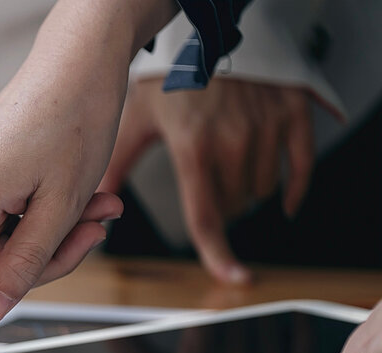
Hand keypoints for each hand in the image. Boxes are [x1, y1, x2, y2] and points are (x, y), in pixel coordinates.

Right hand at [0, 0, 171, 352]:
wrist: (78, 61)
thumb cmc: (77, 118)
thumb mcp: (66, 201)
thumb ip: (27, 262)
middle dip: (49, 256)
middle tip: (96, 227)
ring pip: (5, 242)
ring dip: (54, 233)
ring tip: (97, 201)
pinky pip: (5, 217)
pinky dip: (42, 213)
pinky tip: (75, 189)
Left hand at [99, 77, 315, 284]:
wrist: (206, 32)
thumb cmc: (168, 76)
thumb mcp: (135, 120)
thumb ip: (117, 167)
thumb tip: (92, 210)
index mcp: (193, 148)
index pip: (207, 216)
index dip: (218, 252)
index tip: (233, 277)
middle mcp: (235, 140)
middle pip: (233, 205)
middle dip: (217, 205)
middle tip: (201, 181)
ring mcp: (267, 127)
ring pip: (262, 190)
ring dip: (245, 192)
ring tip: (224, 166)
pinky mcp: (293, 113)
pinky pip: (301, 165)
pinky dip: (294, 188)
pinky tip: (284, 202)